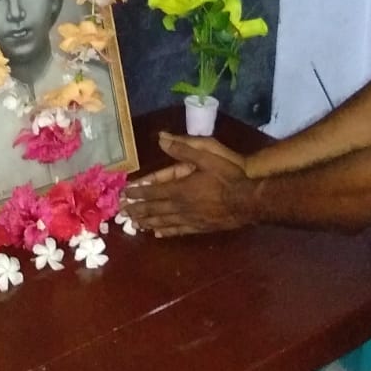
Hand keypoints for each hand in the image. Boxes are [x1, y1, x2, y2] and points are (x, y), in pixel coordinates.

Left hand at [122, 131, 254, 236]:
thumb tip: (161, 137)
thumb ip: (183, 148)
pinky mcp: (200, 227)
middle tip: (122, 213)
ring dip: (147, 222)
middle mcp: (181, 206)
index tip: (124, 194)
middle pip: (154, 209)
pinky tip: (158, 234)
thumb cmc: (229, 176)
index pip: (152, 191)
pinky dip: (166, 231)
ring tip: (134, 224)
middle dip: (137, 210)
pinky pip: (178, 231)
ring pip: (163, 222)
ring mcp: (190, 219)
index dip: (137, 192)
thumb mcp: (207, 156)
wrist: (249, 201)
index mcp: (180, 188)